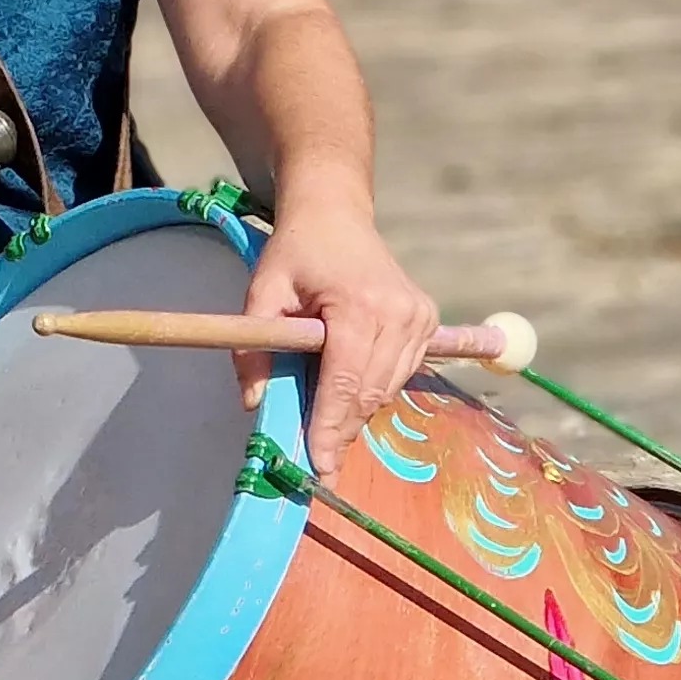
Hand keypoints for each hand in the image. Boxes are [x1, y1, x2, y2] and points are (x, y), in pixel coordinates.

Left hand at [237, 190, 436, 476]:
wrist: (336, 215)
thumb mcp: (262, 292)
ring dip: (357, 413)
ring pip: (388, 388)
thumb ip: (253, 347)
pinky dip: (374, 390)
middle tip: (320, 464)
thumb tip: (253, 404)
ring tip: (328, 434)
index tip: (318, 463)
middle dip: (342, 430)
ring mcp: (419, 317)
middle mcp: (399, 313)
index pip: (346, 379)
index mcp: (359, 304)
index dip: (330, 425)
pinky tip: (349, 396)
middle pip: (370, 391)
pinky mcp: (427, 321)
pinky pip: (401, 374)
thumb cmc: (296, 252)